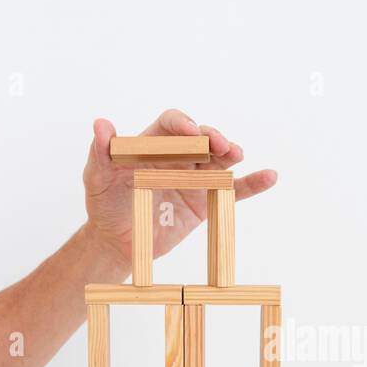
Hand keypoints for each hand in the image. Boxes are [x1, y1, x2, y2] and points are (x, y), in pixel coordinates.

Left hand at [82, 109, 277, 269]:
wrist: (118, 242)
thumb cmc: (105, 204)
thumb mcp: (97, 177)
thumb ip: (101, 152)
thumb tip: (101, 125)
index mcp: (152, 145)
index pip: (171, 125)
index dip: (182, 124)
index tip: (188, 131)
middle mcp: (178, 157)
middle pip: (201, 139)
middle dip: (212, 137)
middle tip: (219, 145)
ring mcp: (194, 178)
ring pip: (219, 160)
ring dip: (230, 154)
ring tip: (236, 154)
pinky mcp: (206, 202)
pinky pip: (233, 191)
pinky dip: (252, 184)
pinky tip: (269, 176)